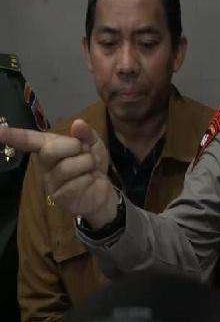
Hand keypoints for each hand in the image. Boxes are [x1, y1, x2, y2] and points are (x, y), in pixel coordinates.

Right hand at [0, 119, 118, 227]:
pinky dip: (90, 178)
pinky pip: (77, 182)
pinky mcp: (60, 197)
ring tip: (90, 170)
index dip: (14, 136)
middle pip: (50, 150)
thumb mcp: (93, 145)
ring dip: (87, 164)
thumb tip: (77, 123)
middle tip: (85, 153)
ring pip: (68, 166)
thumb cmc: (92, 166)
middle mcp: (45, 166)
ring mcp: (50, 183)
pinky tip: (90, 182)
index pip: (30, 141)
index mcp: (49, 149)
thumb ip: (86, 134)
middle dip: (74, 147)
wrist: (104, 192)